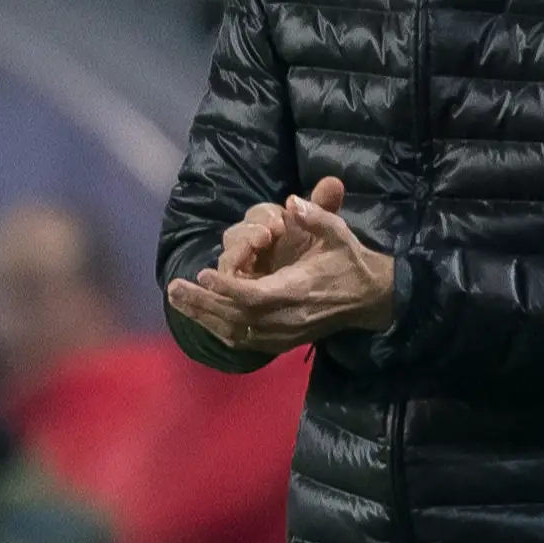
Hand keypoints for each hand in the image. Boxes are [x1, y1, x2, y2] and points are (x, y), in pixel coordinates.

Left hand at [168, 181, 393, 352]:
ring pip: (235, 332)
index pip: (257, 296)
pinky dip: (218, 330)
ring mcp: (283, 334)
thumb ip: (319, 216)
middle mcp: (288, 318)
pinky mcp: (281, 342)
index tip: (204, 273)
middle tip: (173, 286)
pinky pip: (243, 341)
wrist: (370, 299)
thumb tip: (293, 201)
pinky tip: (198, 315)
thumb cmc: (350, 261)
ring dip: (203, 316)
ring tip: (175, 298)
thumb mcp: (340, 233)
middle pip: (237, 316)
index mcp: (299, 291)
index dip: (228, 287)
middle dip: (203, 302)